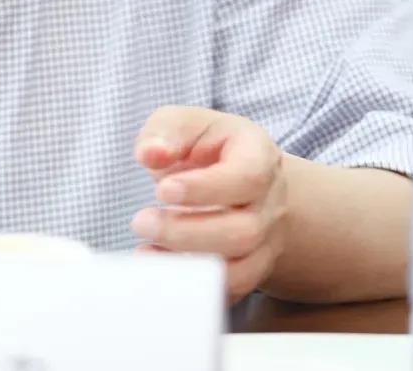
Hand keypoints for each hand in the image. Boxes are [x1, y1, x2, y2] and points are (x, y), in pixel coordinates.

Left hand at [131, 106, 287, 302]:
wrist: (239, 177)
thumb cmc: (208, 145)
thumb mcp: (187, 122)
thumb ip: (166, 131)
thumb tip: (149, 153)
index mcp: (259, 156)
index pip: (247, 177)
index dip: (205, 189)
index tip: (162, 190)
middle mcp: (270, 202)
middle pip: (243, 232)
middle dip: (186, 232)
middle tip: (141, 221)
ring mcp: (266, 241)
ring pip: (240, 270)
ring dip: (188, 264)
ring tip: (145, 247)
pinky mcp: (251, 270)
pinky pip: (230, 291)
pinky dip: (193, 286)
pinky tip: (159, 266)